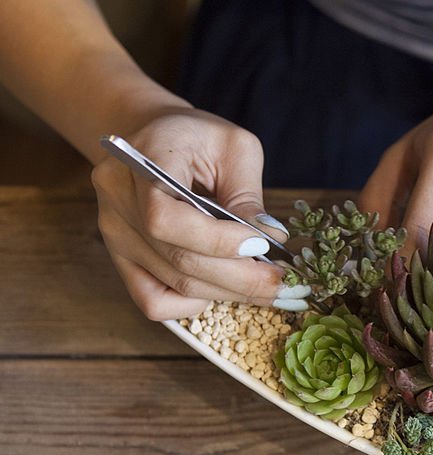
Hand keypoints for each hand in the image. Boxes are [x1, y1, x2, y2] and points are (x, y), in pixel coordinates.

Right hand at [90, 109, 304, 320]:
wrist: (155, 137)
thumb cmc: (198, 138)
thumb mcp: (234, 148)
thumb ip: (248, 195)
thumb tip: (271, 239)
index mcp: (140, 161)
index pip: (165, 218)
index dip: (217, 241)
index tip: (263, 246)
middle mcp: (116, 200)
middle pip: (177, 259)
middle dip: (239, 278)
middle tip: (284, 285)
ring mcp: (114, 233)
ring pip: (173, 284)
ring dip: (228, 293)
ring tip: (268, 289)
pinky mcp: (121, 258)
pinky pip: (153, 301)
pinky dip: (192, 305)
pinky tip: (221, 289)